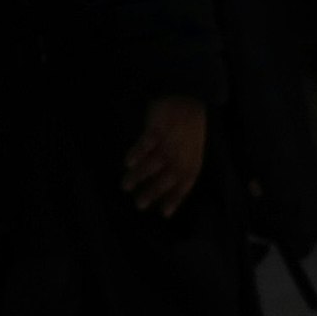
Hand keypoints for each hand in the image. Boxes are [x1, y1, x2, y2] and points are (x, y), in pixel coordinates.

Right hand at [124, 95, 208, 215]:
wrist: (187, 102)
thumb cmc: (186, 137)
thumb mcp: (191, 158)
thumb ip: (179, 181)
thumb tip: (166, 211)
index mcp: (191, 163)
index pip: (184, 186)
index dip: (175, 199)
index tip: (164, 213)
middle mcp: (181, 155)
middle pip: (167, 178)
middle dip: (152, 192)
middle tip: (139, 205)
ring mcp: (169, 142)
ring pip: (154, 163)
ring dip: (139, 176)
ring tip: (126, 187)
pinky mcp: (158, 128)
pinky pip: (147, 142)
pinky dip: (138, 153)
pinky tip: (128, 163)